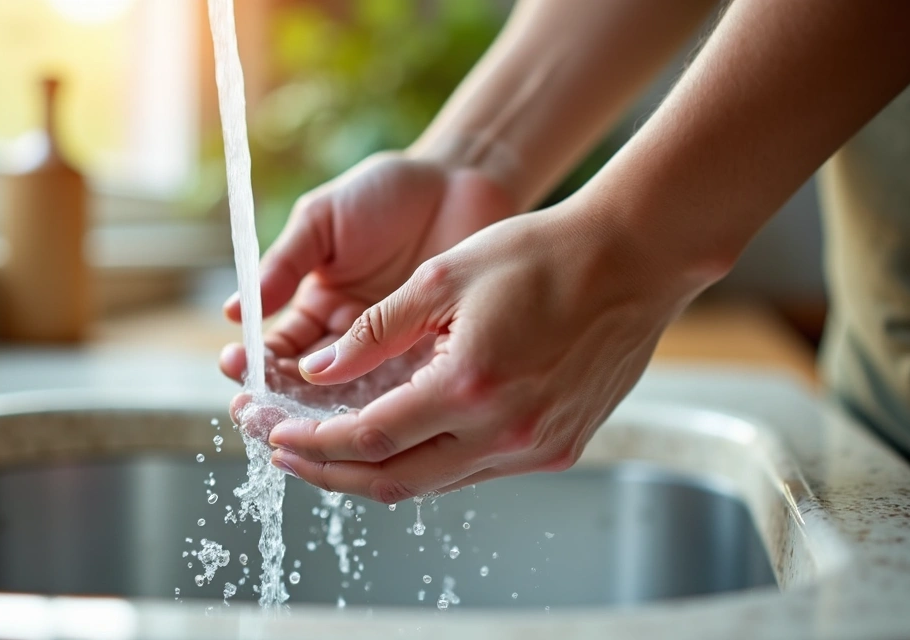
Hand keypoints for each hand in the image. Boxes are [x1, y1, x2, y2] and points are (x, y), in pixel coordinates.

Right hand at [220, 150, 515, 396]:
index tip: (234, 364)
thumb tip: (234, 310)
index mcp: (317, 308)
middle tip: (253, 409)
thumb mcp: (323, 219)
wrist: (458, 182)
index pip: (275, 349)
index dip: (252, 361)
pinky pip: (402, 393)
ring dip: (320, 416)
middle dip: (275, 401)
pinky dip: (379, 409)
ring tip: (298, 422)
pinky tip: (359, 414)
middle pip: (304, 387)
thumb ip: (285, 263)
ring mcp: (391, 355)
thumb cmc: (386, 192)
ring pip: (348, 399)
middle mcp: (349, 341)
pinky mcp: (431, 359)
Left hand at [262, 203, 712, 501]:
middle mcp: (507, 431)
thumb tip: (318, 370)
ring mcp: (538, 448)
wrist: (635, 260)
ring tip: (330, 448)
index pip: (369, 437)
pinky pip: (476, 471)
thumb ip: (376, 331)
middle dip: (330, 473)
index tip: (273, 434)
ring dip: (377, 471)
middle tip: (287, 454)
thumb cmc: (543, 253)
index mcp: (471, 383)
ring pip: (434, 484)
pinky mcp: (559, 449)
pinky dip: (428, 461)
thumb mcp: (444, 277)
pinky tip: (400, 438)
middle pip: (394, 480)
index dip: (313, 442)